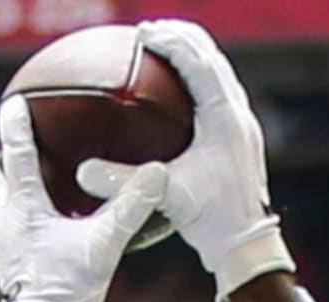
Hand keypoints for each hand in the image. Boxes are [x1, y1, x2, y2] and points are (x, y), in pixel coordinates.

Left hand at [0, 95, 166, 301]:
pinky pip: (6, 233)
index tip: (13, 101)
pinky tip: (37, 226)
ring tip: (17, 182)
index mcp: (23, 209)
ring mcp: (2, 248)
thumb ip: (130, 207)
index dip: (15, 125)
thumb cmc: (66, 290)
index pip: (15, 155)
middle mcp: (4, 223)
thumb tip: (159, 172)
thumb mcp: (104, 245)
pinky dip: (15, 219)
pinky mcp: (8, 268)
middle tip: (1, 149)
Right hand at [78, 19, 293, 301]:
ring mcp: (240, 126)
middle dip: (182, 39)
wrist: (246, 242)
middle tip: (150, 32)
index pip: (199, 63)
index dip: (171, 43)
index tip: (144, 32)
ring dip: (191, 59)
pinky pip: (215, 98)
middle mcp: (238, 114)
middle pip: (211, 58)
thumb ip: (123, 183)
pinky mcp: (237, 140)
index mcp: (225, 116)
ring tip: (162, 54)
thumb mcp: (165, 196)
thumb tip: (82, 172)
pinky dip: (194, 86)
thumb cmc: (210, 220)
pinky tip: (172, 100)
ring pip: (217, 75)